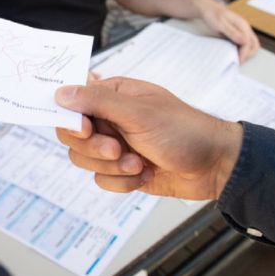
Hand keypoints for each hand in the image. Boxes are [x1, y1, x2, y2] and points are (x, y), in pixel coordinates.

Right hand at [54, 77, 242, 199]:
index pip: (71, 103)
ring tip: (140, 163)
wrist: (214, 166)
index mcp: (112, 95)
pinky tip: (146, 173)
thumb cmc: (183, 131)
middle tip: (117, 149)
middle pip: (73, 137)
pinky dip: (123, 182)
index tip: (86, 129)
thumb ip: (97, 101)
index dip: (72, 119)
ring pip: (85, 161)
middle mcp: (110, 119)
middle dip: (95, 148)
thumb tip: (61, 93)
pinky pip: (102, 180)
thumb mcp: (138, 113)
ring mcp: (115, 146)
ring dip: (113, 167)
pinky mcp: (122, 170)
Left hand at [193, 0, 258, 61]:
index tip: (238, 61)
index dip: (244, 53)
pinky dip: (242, 50)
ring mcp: (242, 31)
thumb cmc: (213, 15)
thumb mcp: (220, 24)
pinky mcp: (238, 33)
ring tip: (237, 59)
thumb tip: (245, 41)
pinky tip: (234, 53)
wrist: (208, 9)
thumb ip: (232, 32)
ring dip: (246, 53)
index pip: (248, 42)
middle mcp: (245, 28)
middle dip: (248, 54)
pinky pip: (244, 43)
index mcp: (242, 25)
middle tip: (238, 61)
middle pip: (254, 44)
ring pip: (251, 45)